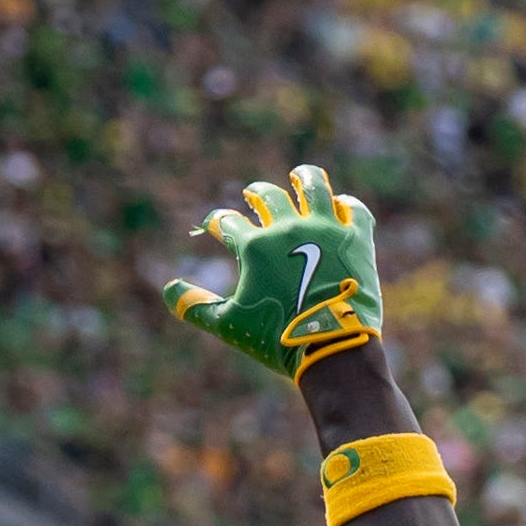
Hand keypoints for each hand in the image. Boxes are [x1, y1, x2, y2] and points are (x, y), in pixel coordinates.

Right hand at [161, 166, 382, 376]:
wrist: (332, 347)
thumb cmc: (278, 339)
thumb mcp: (230, 325)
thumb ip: (197, 307)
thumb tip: (169, 291)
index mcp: (255, 247)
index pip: (228, 223)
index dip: (218, 223)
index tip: (217, 225)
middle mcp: (288, 228)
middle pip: (268, 196)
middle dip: (257, 193)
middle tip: (254, 194)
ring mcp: (324, 229)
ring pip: (313, 186)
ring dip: (303, 178)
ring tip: (299, 177)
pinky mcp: (356, 238)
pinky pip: (353, 208)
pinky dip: (345, 204)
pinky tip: (339, 205)